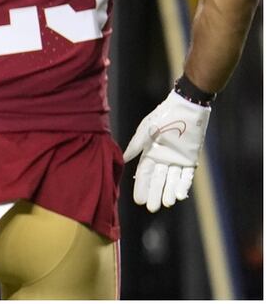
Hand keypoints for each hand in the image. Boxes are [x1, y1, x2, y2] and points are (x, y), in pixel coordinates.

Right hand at [123, 90, 210, 211]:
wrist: (186, 107)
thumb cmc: (163, 116)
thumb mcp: (146, 130)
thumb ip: (137, 145)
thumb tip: (125, 158)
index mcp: (149, 152)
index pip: (143, 173)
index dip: (140, 187)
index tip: (138, 200)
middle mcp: (162, 158)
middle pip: (157, 180)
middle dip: (154, 194)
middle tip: (151, 208)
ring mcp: (176, 160)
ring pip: (171, 180)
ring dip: (169, 192)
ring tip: (166, 204)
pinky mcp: (190, 159)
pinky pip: (186, 176)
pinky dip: (183, 185)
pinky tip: (179, 196)